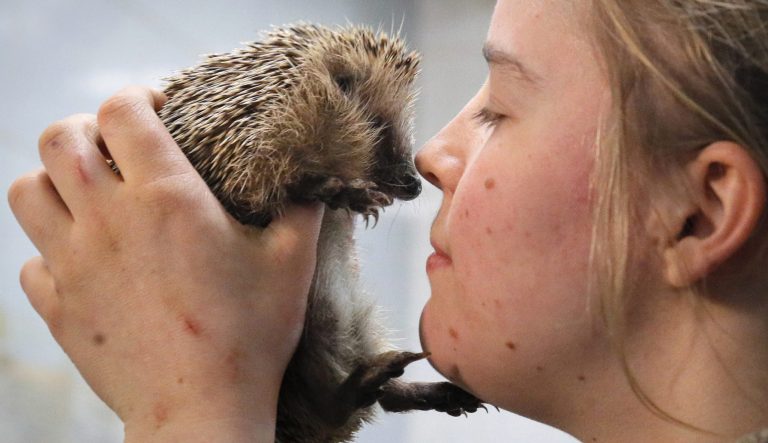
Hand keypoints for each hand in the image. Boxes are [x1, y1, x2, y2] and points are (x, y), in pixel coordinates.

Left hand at [8, 86, 323, 441]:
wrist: (202, 410)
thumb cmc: (251, 334)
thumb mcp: (293, 262)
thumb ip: (303, 208)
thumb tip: (315, 180)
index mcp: (166, 197)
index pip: (122, 110)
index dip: (136, 96)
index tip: (157, 109)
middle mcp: (108, 220)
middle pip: (57, 138)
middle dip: (83, 129)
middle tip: (116, 147)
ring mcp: (73, 263)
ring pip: (26, 192)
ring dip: (53, 182)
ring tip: (89, 196)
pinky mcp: (58, 306)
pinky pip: (31, 260)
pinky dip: (51, 249)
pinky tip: (86, 261)